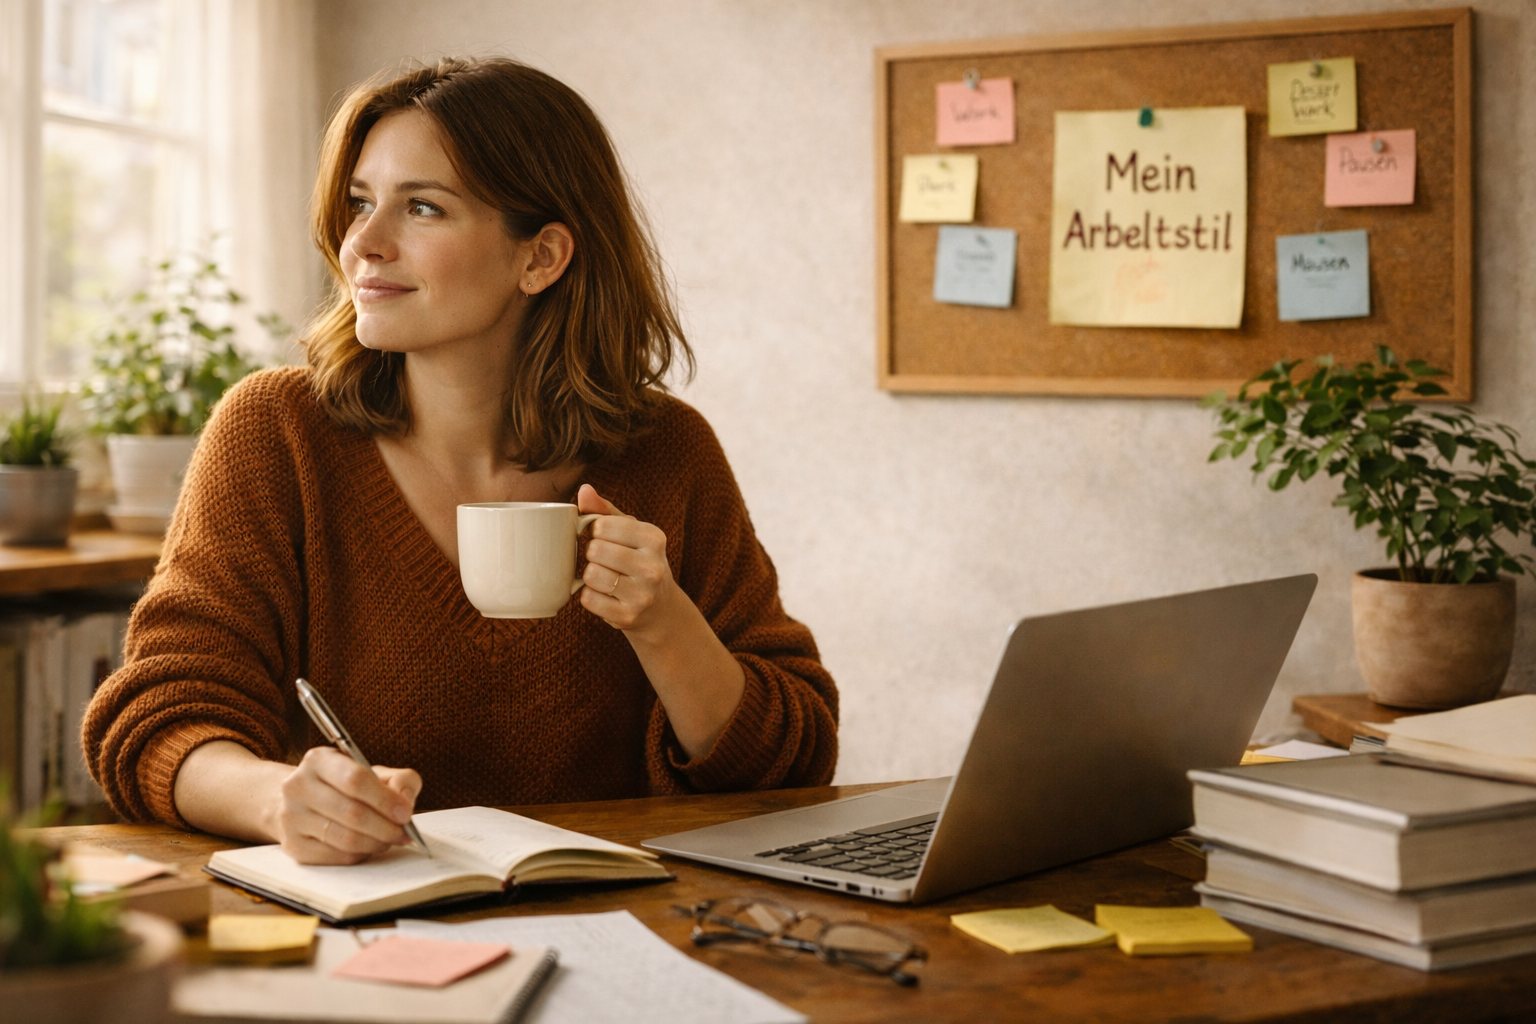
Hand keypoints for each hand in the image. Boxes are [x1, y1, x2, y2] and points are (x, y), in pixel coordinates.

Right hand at [275, 747, 421, 864]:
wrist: (303, 802)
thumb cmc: (346, 786)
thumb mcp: (374, 772)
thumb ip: (400, 780)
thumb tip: (405, 802)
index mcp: (318, 760)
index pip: (355, 780)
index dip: (385, 799)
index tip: (405, 813)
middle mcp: (298, 786)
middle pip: (352, 813)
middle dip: (386, 827)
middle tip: (404, 833)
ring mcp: (291, 817)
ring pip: (345, 839)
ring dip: (376, 843)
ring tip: (390, 839)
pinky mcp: (293, 845)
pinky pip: (336, 857)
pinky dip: (360, 854)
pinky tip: (368, 846)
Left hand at [576, 483, 678, 635]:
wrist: (659, 608)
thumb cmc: (638, 560)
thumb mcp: (630, 532)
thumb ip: (604, 511)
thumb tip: (584, 490)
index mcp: (654, 538)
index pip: (602, 525)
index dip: (596, 531)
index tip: (606, 539)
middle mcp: (653, 567)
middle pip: (595, 550)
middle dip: (592, 554)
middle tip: (605, 560)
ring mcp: (643, 595)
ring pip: (591, 575)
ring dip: (590, 576)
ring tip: (605, 577)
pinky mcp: (628, 616)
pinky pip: (588, 599)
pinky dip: (589, 596)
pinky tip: (605, 594)